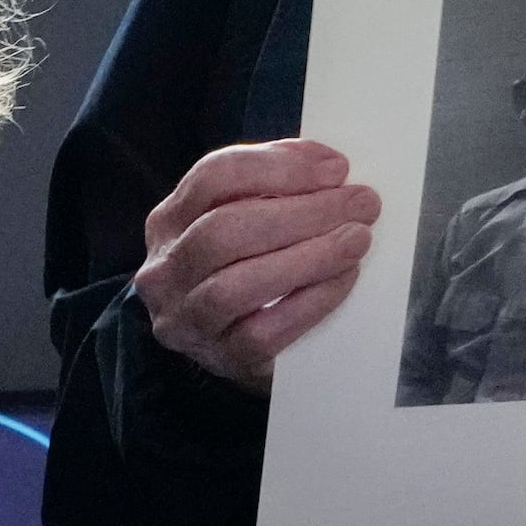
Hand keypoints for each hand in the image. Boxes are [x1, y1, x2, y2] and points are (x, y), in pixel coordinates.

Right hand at [134, 139, 377, 389]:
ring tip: (357, 239)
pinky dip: (311, 301)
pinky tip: (344, 278)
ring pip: (236, 285)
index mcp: (168, 222)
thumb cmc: (247, 267)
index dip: (278, 167)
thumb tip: (329, 169)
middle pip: (223, 230)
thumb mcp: (244, 217)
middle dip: (301, 212)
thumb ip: (274, 187)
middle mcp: (164, 271)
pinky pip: (263, 331)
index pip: (212, 178)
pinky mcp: (220, 359)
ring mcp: (185, 320)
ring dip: (308, 256)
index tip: (336, 169)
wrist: (233, 343)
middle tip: (360, 204)